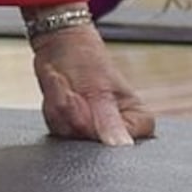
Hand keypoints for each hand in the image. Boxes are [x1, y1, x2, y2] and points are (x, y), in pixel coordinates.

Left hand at [30, 22, 153, 145]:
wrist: (59, 45)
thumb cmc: (86, 59)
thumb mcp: (99, 89)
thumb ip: (108, 120)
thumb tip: (119, 144)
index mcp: (138, 121)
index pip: (121, 145)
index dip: (98, 127)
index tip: (91, 102)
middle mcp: (117, 130)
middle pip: (91, 144)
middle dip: (73, 115)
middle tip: (74, 91)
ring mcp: (93, 131)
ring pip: (71, 136)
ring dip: (60, 109)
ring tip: (66, 87)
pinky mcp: (72, 130)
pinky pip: (57, 130)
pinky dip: (52, 110)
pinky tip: (59, 92)